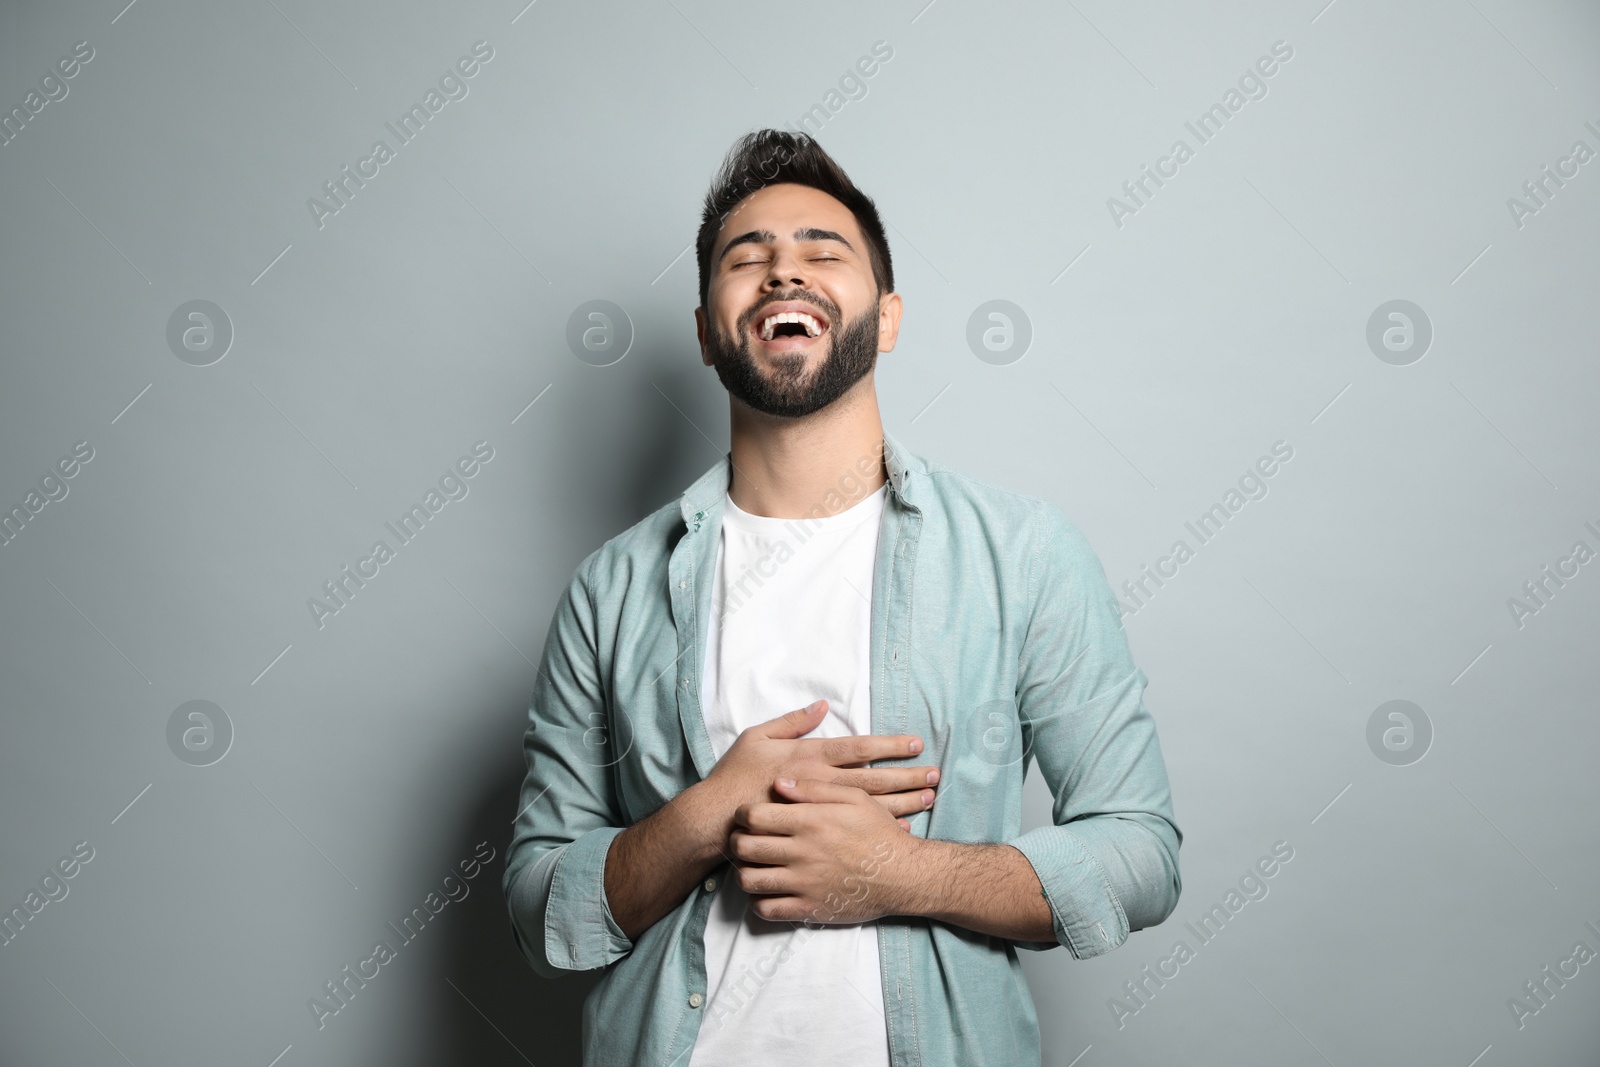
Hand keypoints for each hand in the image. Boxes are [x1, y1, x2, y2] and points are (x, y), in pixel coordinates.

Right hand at [698, 700, 938, 840]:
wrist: (717, 821)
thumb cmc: (734, 776)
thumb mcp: (756, 737)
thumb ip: (792, 722)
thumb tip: (822, 705)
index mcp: (809, 757)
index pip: (858, 748)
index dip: (889, 745)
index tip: (916, 744)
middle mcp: (820, 783)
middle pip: (873, 779)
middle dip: (906, 777)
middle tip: (934, 775)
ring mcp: (820, 811)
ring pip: (869, 806)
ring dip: (902, 802)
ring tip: (928, 799)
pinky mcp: (816, 833)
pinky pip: (855, 832)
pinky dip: (879, 829)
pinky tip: (903, 828)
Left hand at [729, 778, 922, 923]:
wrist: (904, 876)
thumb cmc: (879, 833)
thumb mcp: (855, 798)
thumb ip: (815, 789)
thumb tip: (779, 782)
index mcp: (810, 822)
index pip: (754, 817)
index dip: (743, 814)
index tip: (746, 815)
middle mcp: (802, 853)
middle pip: (744, 847)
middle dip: (737, 841)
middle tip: (743, 838)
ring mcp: (804, 884)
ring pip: (749, 880)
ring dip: (744, 871)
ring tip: (752, 864)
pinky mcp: (809, 909)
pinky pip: (766, 909)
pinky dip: (757, 900)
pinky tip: (766, 890)